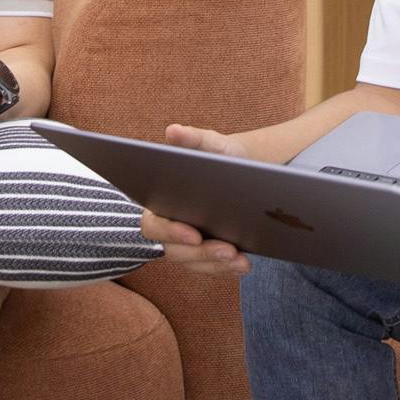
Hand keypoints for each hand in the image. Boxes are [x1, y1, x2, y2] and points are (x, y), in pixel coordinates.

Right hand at [138, 125, 255, 275]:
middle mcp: (168, 227)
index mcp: (160, 202)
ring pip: (193, 262)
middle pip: (174, 251)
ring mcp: (185, 244)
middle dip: (201, 253)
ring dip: (215, 263)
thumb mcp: (211, 144)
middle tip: (227, 249)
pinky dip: (226, 268)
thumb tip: (173, 131)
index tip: (194, 234)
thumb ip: (193, 139)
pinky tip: (245, 264)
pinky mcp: (203, 254)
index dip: (171, 232)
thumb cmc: (219, 156)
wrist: (241, 172)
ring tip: (239, 259)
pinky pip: (210, 267)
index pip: (155, 225)